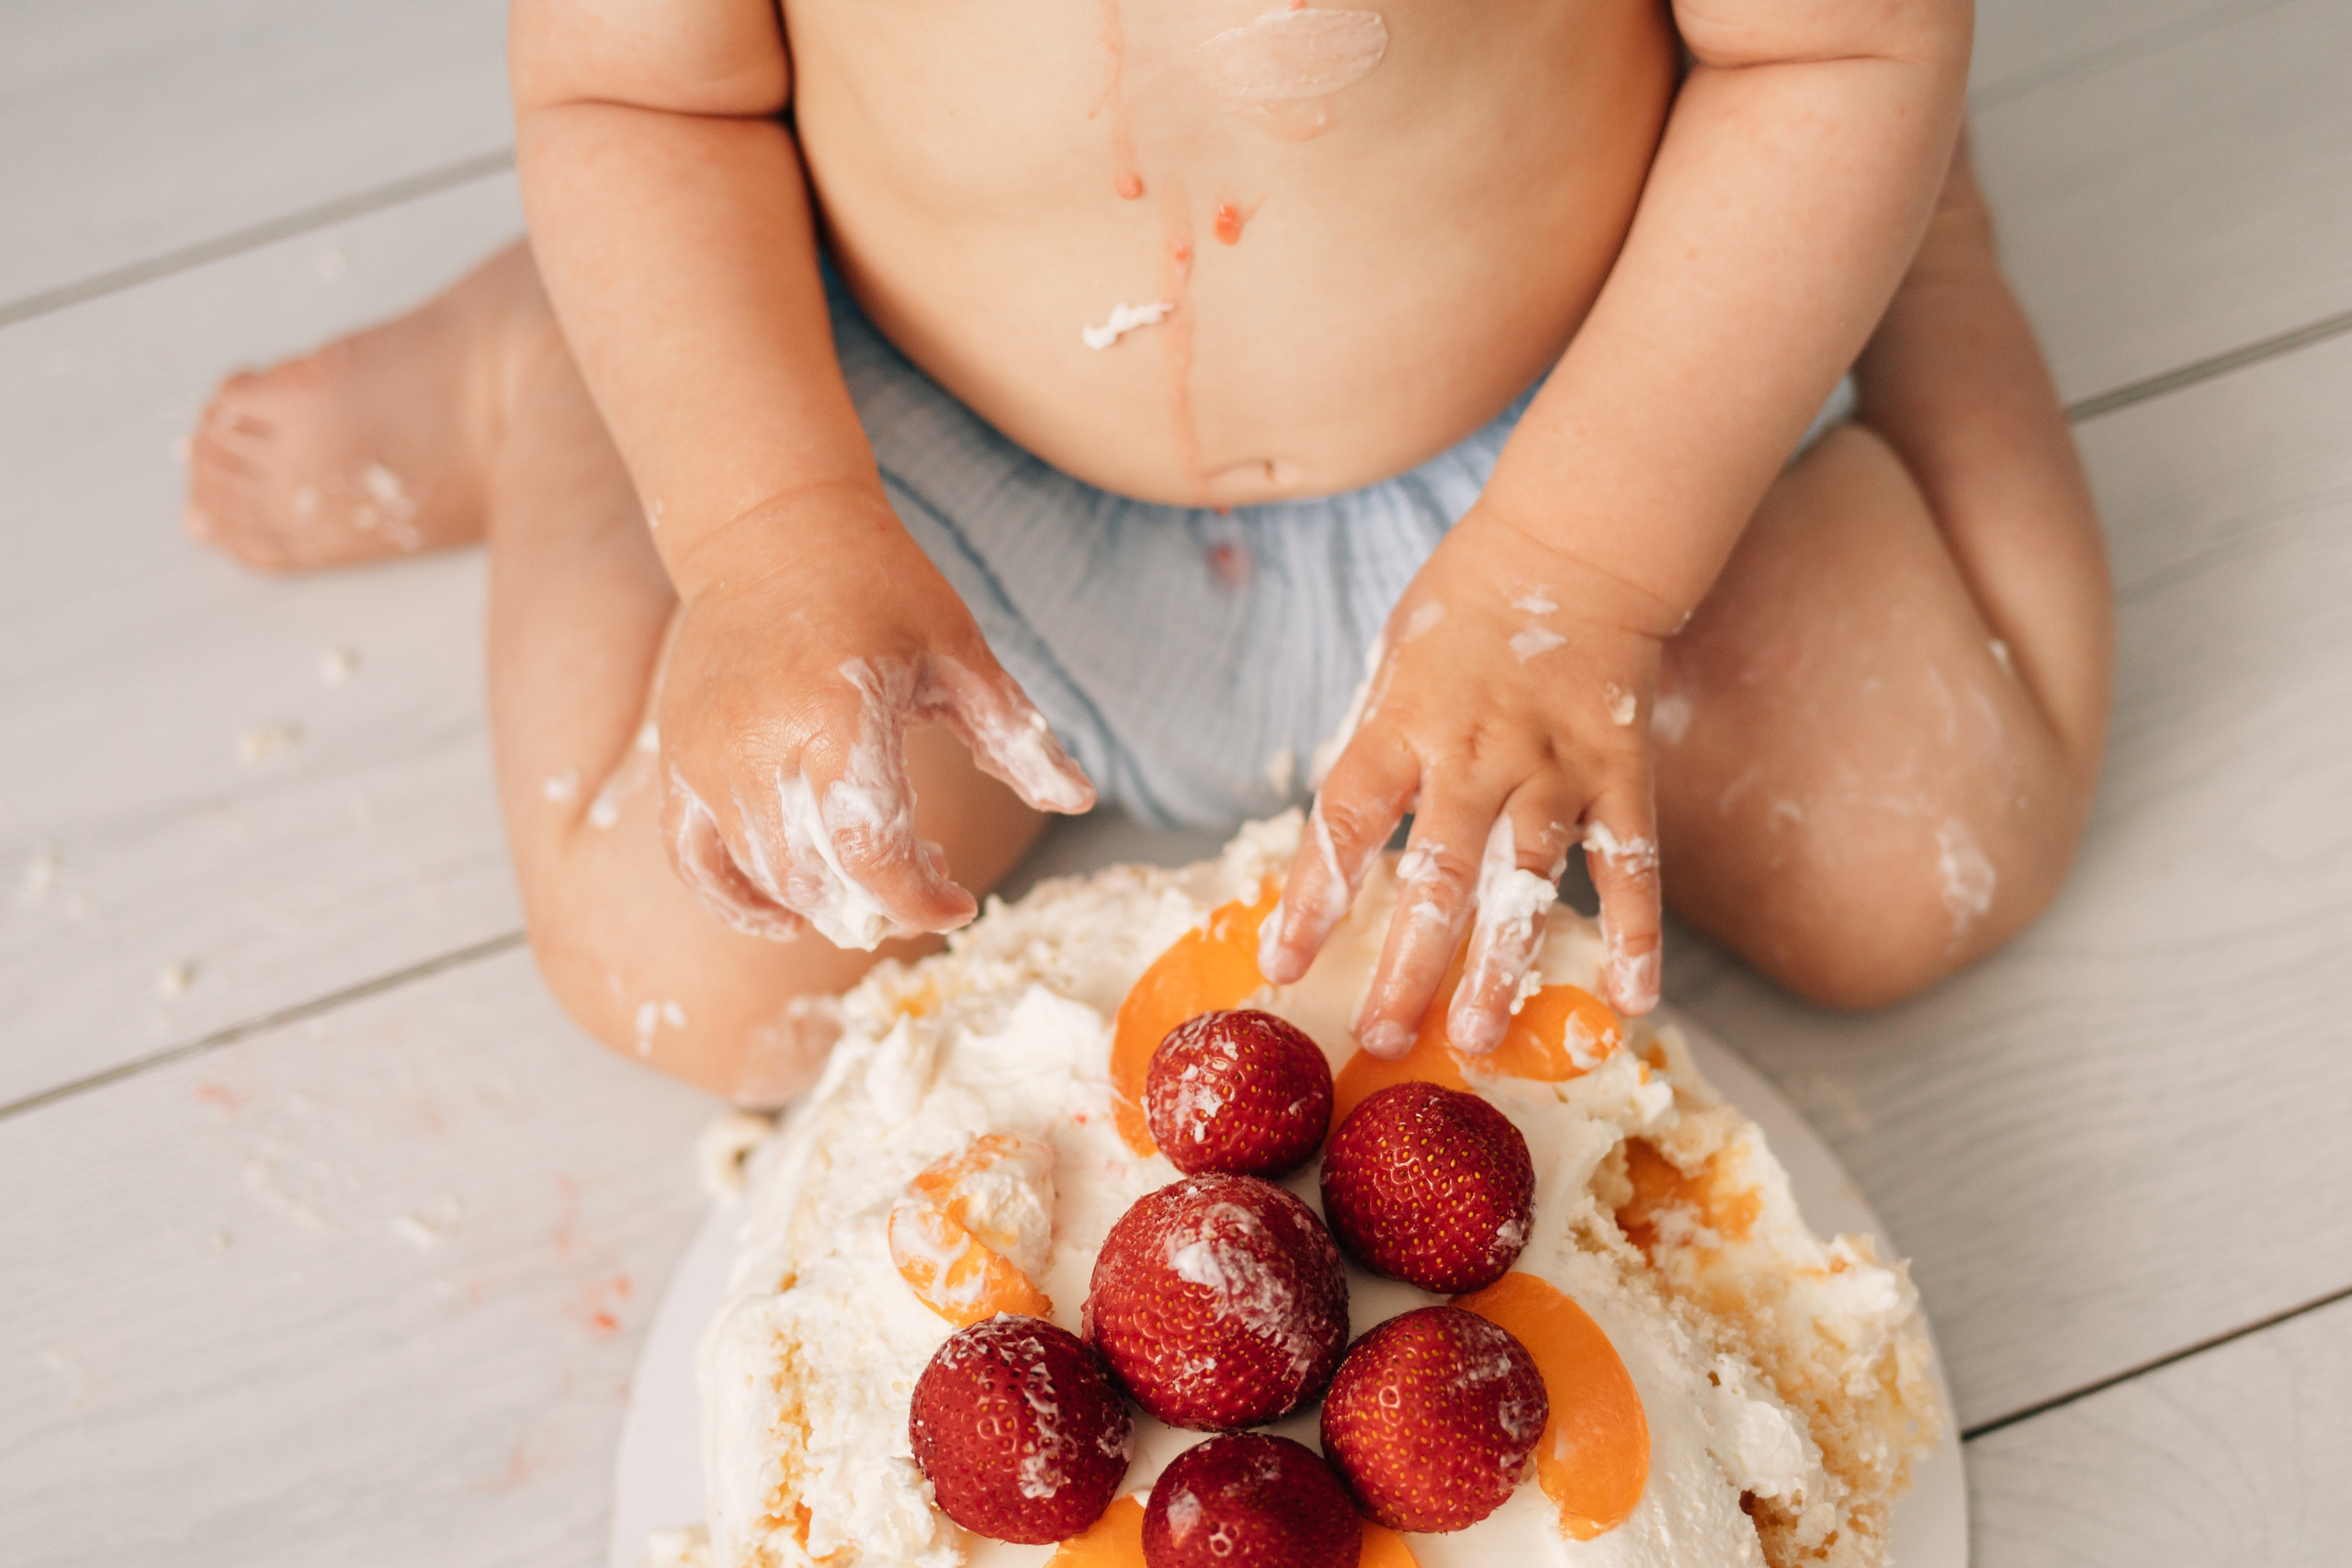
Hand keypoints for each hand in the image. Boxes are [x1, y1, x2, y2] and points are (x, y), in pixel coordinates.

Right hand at [654, 487, 1093, 948]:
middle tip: (928, 876)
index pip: (871, 852)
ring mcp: (707, 760)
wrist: (768, 530)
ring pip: (768, 880)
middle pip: (820, 881)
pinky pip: (695, 866)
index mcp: (839, 714)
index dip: (921, 900)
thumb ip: (1016, 733)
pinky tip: (792, 914)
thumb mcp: (960, 651)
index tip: (961, 902)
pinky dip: (741, 904)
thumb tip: (1080, 800)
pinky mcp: (677, 764)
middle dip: (884, 906)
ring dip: (832, 903)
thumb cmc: (878, 586)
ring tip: (878, 866)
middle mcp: (760, 746)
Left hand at [1258, 503, 1666, 1054]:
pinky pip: (1630, 863)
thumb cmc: (1463, 611)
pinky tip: (1631, 1000)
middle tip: (1379, 1038)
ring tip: (1476, 1035)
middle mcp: (1475, 752)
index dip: (1311, 898)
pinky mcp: (1621, 772)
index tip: (1283, 965)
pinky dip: (1637, 932)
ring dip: (1502, 964)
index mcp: (1402, 724)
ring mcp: (1554, 765)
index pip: (1344, 823)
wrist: (1573, 544)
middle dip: (1405, 964)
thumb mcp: (1389, 667)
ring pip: (1525, 879)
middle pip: (1434, 873)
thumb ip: (1373, 754)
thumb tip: (1337, 844)